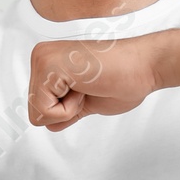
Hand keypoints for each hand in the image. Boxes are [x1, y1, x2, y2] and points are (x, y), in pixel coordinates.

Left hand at [27, 33, 163, 130]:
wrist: (145, 66)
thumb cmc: (123, 80)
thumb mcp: (86, 103)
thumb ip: (65, 111)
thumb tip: (48, 123)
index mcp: (48, 63)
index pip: (39, 110)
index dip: (67, 112)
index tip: (89, 90)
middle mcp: (41, 56)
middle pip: (34, 113)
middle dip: (65, 112)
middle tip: (89, 89)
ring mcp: (42, 59)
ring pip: (37, 114)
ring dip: (68, 110)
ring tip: (88, 87)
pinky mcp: (48, 66)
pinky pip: (45, 111)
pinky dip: (69, 109)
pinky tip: (86, 87)